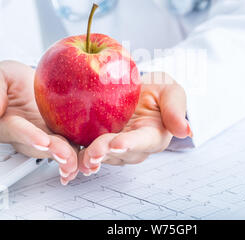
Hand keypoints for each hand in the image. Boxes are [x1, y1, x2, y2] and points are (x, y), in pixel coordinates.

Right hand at [0, 60, 78, 184]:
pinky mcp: (58, 134)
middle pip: (38, 146)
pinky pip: (69, 145)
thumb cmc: (8, 79)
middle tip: (67, 157)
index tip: (42, 140)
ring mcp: (43, 136)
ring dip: (67, 158)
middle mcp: (24, 135)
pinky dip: (78, 154)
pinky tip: (90, 160)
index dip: (29, 136)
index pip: (16, 130)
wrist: (22, 83)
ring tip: (78, 163)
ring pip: (54, 150)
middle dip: (53, 152)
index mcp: (4, 123)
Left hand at [77, 72, 191, 174]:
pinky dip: (71, 149)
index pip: (142, 142)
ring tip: (76, 158)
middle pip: (117, 153)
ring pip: (99, 154)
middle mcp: (130, 146)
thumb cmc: (157, 90)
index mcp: (152, 136)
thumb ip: (176, 108)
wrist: (136, 87)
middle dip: (104, 154)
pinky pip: (81, 145)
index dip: (130, 144)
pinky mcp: (92, 139)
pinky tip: (58, 149)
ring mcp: (110, 144)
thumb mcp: (171, 91)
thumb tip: (186, 130)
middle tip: (93, 153)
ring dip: (87, 158)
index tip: (118, 143)